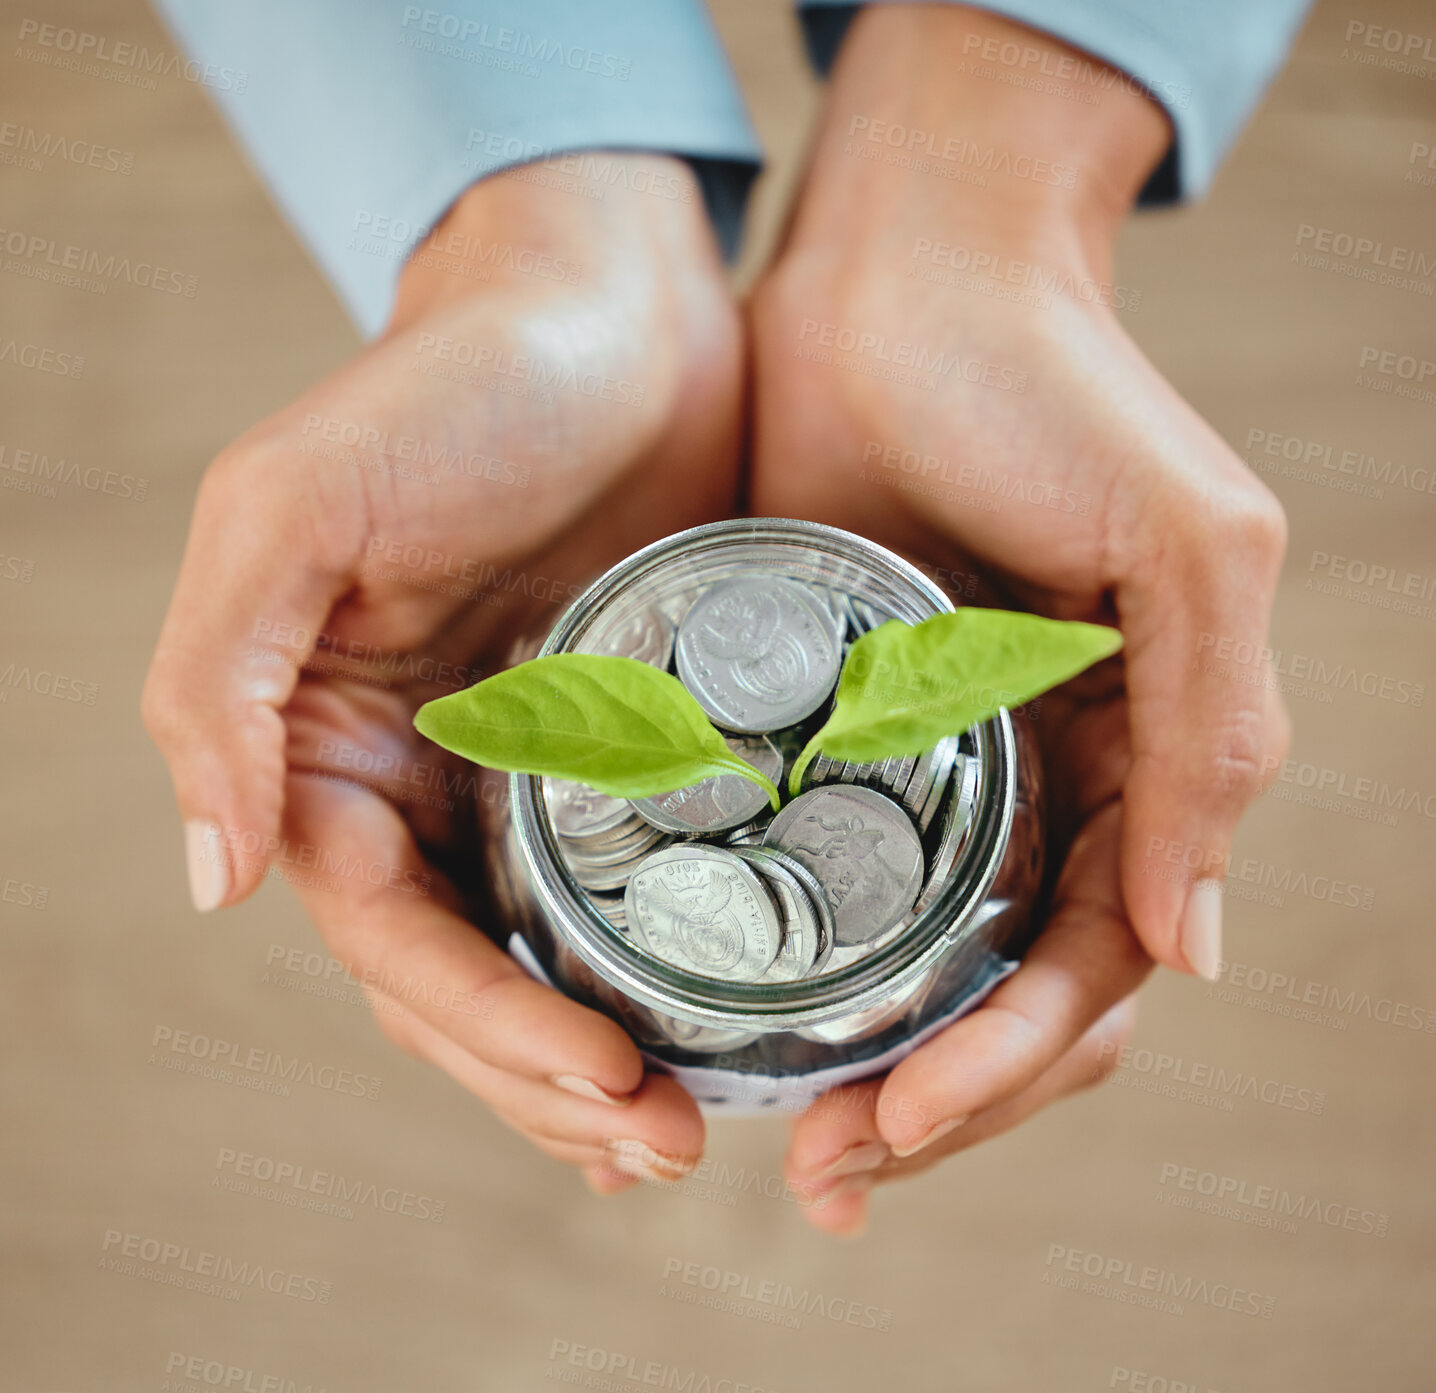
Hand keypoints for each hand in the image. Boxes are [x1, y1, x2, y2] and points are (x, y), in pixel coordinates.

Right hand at [143, 156, 742, 1190]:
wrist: (608, 307)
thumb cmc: (453, 389)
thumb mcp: (298, 508)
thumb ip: (222, 690)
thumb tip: (214, 883)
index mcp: (323, 745)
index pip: (385, 935)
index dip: (483, 1025)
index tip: (600, 1085)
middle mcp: (418, 778)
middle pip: (464, 979)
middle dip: (549, 1077)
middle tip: (662, 1145)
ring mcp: (526, 774)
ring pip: (544, 960)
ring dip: (599, 1063)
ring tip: (686, 1135)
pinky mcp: (628, 749)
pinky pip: (633, 891)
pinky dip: (656, 978)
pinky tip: (705, 1041)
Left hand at [747, 8, 1289, 1231]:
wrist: (905, 268)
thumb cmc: (1055, 389)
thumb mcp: (1185, 546)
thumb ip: (1207, 742)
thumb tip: (1195, 952)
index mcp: (1128, 766)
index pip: (1091, 971)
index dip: (1008, 1067)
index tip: (899, 1128)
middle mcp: (1027, 785)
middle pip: (998, 998)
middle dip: (931, 1102)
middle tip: (831, 1173)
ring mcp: (914, 765)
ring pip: (901, 964)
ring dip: (854, 1064)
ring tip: (774, 1141)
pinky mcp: (811, 724)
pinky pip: (798, 868)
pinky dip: (775, 956)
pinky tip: (717, 1017)